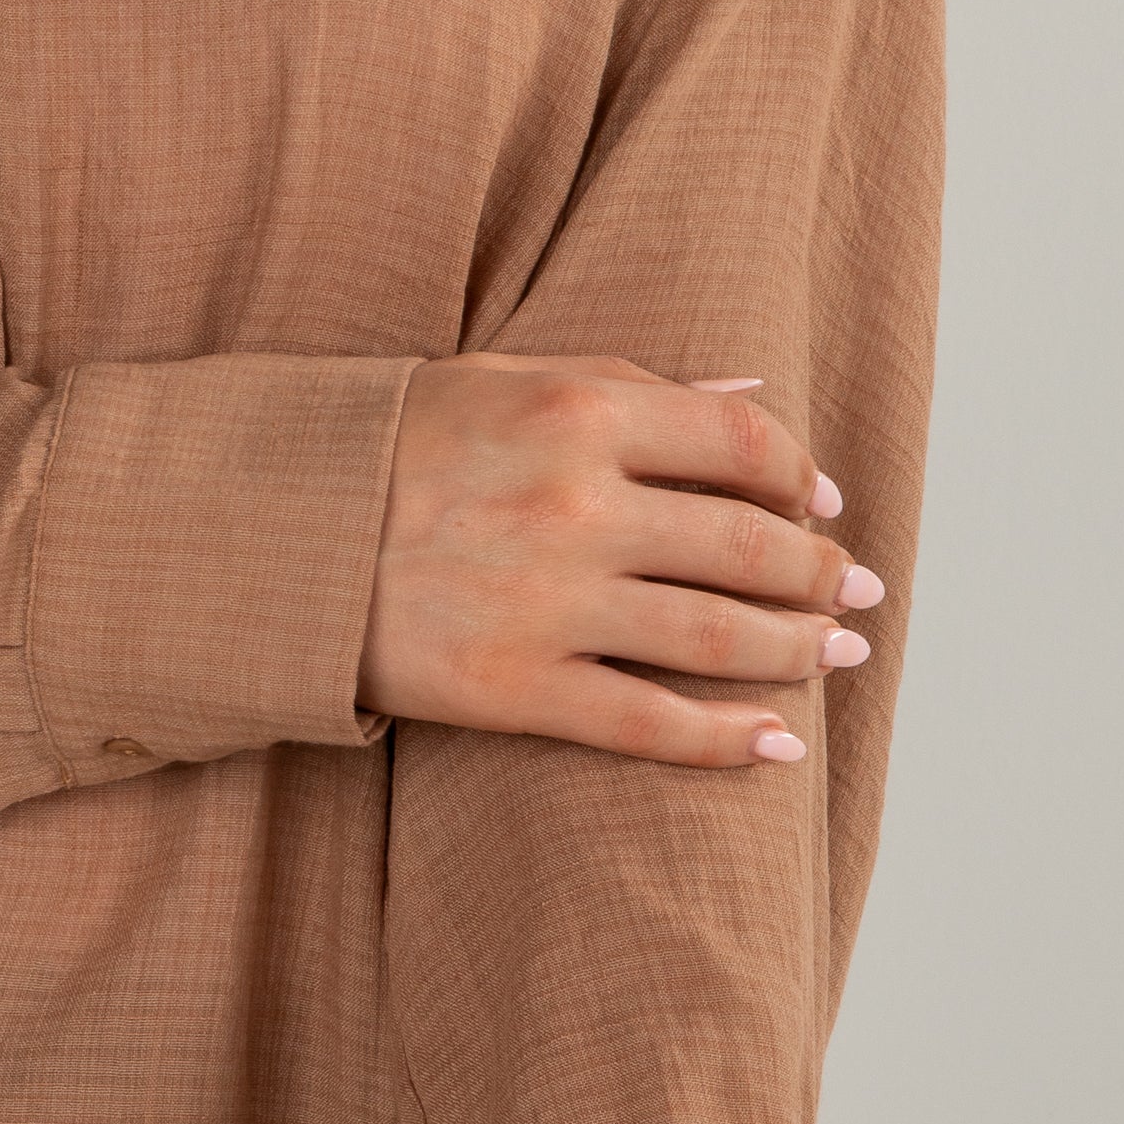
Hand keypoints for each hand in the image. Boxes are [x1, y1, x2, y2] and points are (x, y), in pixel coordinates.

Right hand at [355, 355, 883, 768]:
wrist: (262, 533)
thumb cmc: (383, 444)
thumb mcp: (499, 379)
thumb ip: (629, 383)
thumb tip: (753, 390)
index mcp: (577, 414)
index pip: (742, 438)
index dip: (801, 472)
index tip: (824, 500)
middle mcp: (577, 506)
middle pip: (749, 545)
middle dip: (824, 573)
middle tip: (860, 592)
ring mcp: (548, 603)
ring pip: (719, 637)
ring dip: (800, 649)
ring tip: (839, 655)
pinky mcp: (511, 688)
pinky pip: (649, 723)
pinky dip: (728, 739)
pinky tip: (779, 744)